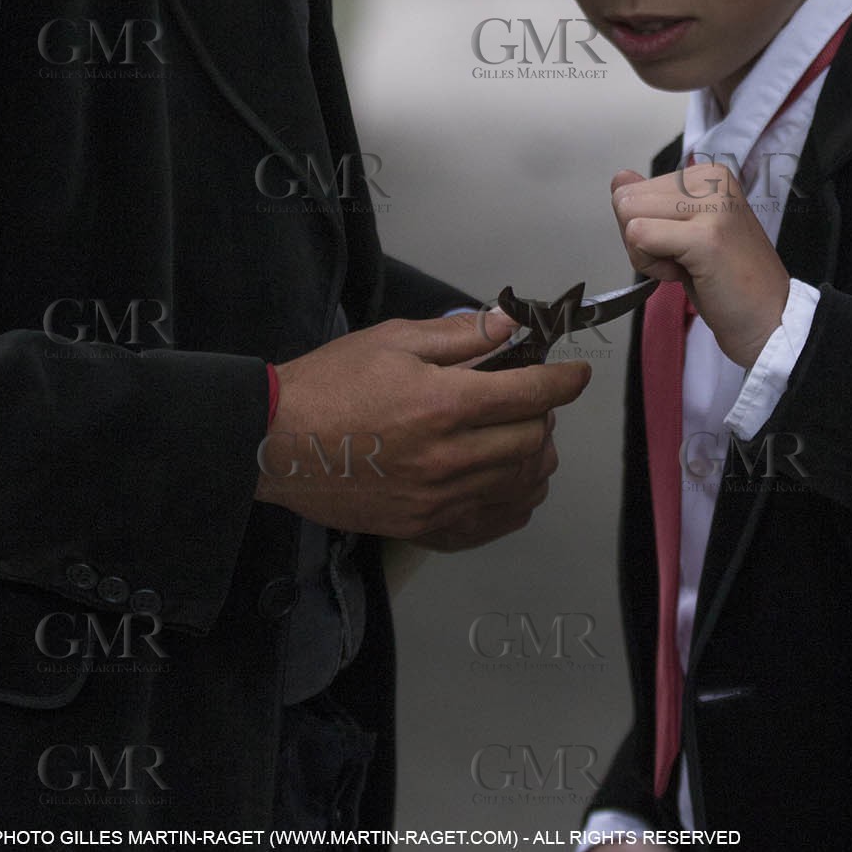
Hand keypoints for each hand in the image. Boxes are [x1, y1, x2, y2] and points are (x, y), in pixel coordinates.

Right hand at [256, 312, 588, 544]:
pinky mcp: (425, 528)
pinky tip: (510, 481)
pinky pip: (495, 524)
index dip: (562, 381)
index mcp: (443, 405)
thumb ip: (460, 336)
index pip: (530, 394)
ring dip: (535, 456)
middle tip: (531, 399)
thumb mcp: (394, 340)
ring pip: (522, 484)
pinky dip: (515, 501)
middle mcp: (448, 458)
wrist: (276, 442)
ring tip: (522, 435)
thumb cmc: (331, 384)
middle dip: (545, 415)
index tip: (576, 374)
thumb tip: (510, 323)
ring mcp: (438, 501)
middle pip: (533, 441)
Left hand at [611, 165, 789, 368]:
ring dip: (647, 256)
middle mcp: (711, 180)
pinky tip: (686, 275)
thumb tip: (619, 179)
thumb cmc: (727, 281)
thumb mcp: (683, 230)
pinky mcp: (706, 236)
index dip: (645, 228)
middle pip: (625, 201)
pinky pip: (640, 238)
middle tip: (685, 260)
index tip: (684, 246)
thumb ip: (651, 202)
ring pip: (629, 218)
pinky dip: (653, 267)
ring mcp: (712, 206)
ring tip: (688, 266)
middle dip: (642, 241)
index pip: (631, 189)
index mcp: (707, 174)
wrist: (769, 320)